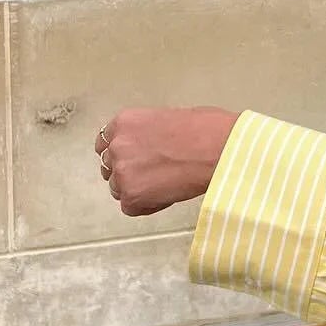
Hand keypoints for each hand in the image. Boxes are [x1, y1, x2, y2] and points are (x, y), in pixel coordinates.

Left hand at [95, 107, 239, 216]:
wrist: (220, 149)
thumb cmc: (206, 129)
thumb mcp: (168, 118)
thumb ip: (148, 133)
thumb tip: (150, 146)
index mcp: (125, 122)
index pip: (105, 143)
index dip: (121, 153)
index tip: (134, 158)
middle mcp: (117, 146)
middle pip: (110, 166)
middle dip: (129, 171)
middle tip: (153, 173)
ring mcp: (122, 172)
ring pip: (118, 188)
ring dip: (137, 188)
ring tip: (165, 184)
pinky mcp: (132, 197)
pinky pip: (130, 207)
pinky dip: (146, 205)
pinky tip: (167, 195)